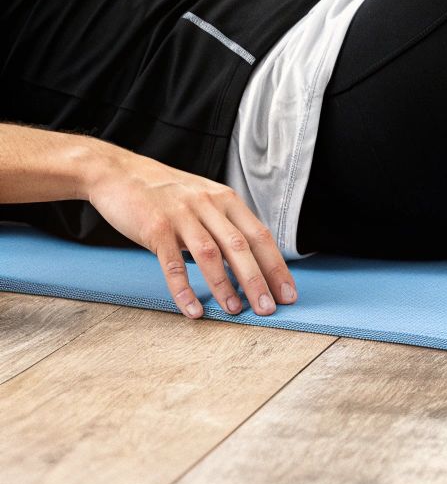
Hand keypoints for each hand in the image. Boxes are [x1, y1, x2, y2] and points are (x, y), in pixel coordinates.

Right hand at [83, 147, 296, 318]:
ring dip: (224, 285)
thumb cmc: (166, 193)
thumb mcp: (205, 200)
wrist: (120, 173)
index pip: (260, 236)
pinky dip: (183, 289)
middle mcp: (208, 205)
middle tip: (269, 309)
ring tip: (235, 311)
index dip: (276, 266)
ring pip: (210, 254)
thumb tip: (251, 261)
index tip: (288, 292)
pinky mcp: (155, 227)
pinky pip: (171, 263)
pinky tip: (192, 309)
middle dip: (258, 280)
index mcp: (226, 200)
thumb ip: (226, 224)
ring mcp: (182, 215)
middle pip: (241, 246)